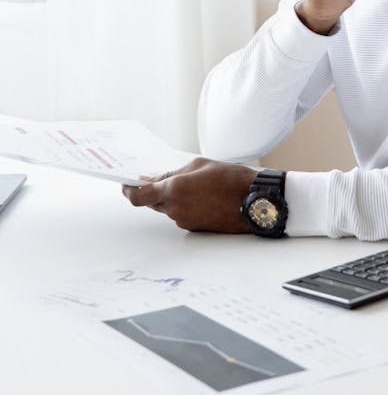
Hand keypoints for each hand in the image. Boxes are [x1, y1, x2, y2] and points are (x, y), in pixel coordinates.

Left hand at [122, 157, 255, 232]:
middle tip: (162, 179)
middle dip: (155, 191)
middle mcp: (175, 209)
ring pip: (169, 209)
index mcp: (174, 190)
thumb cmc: (231, 179)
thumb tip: (154, 179)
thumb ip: (173, 172)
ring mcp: (185, 221)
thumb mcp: (199, 165)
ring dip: (174, 198)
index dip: (128, 190)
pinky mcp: (196, 229)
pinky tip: (203, 197)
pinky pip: (182, 215)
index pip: (138, 196)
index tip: (126, 184)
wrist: (255, 202)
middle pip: (153, 202)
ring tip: (195, 185)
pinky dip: (186, 206)